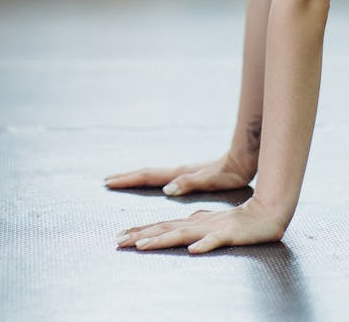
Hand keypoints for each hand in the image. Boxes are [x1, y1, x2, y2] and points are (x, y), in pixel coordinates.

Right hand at [105, 153, 253, 196]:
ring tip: (122, 180)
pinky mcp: (187, 176)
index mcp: (178, 174)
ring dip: (136, 178)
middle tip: (108, 180)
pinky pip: (162, 178)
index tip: (110, 181)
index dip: (129, 180)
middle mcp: (176, 172)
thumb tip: (167, 189)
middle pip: (146, 173)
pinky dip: (150, 180)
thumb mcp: (210, 180)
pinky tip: (151, 184)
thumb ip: (189, 183)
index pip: (148, 176)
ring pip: (153, 175)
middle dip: (127, 177)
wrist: (240, 160)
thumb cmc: (227, 173)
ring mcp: (181, 173)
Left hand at [117, 196, 285, 254]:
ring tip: (143, 245)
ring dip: (162, 239)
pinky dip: (203, 245)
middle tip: (118, 241)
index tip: (119, 237)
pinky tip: (192, 251)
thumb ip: (196, 224)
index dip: (140, 231)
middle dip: (140, 235)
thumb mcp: (212, 224)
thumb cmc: (239, 222)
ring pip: (183, 234)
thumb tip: (183, 232)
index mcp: (193, 221)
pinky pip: (214, 241)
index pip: (162, 225)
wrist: (267, 214)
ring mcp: (212, 227)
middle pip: (165, 228)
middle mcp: (197, 223)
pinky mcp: (229, 233)